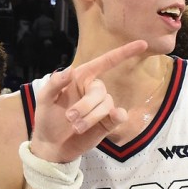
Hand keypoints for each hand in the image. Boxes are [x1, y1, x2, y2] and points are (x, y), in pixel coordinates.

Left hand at [29, 40, 147, 162]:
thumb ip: (55, 83)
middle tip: (69, 118)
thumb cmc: (47, 117)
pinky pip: (119, 116)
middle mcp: (93, 91)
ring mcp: (101, 107)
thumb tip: (69, 70)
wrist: (51, 145)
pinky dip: (118, 116)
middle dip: (85, 106)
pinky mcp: (107, 123)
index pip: (105, 62)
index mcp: (81, 78)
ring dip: (90, 117)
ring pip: (106, 105)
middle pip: (100, 91)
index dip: (124, 53)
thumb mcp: (44, 98)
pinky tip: (113, 117)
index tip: (142, 44)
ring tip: (75, 127)